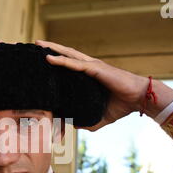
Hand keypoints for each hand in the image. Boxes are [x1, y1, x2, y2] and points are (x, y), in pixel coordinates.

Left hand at [35, 40, 172, 130]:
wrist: (138, 100)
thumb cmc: (122, 105)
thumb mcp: (99, 117)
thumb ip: (86, 122)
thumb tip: (73, 127)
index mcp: (88, 76)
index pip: (69, 65)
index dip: (56, 60)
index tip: (39, 60)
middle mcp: (89, 68)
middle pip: (65, 55)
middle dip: (50, 49)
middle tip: (34, 46)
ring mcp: (92, 67)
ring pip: (68, 55)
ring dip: (52, 49)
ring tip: (38, 45)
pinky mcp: (96, 69)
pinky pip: (75, 64)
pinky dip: (62, 60)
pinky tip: (50, 58)